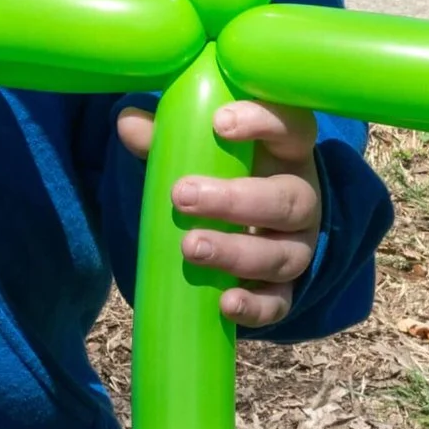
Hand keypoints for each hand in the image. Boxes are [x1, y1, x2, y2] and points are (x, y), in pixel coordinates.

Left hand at [118, 98, 322, 327]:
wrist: (254, 223)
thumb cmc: (226, 171)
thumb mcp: (203, 148)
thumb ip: (170, 135)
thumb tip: (127, 121)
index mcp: (287, 151)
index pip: (293, 127)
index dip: (263, 122)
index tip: (219, 123)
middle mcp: (301, 197)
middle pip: (286, 200)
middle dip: (234, 200)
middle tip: (181, 195)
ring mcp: (297, 245)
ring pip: (283, 254)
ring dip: (236, 253)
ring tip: (189, 247)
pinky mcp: (287, 287)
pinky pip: (280, 302)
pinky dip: (256, 307)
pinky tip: (226, 303)